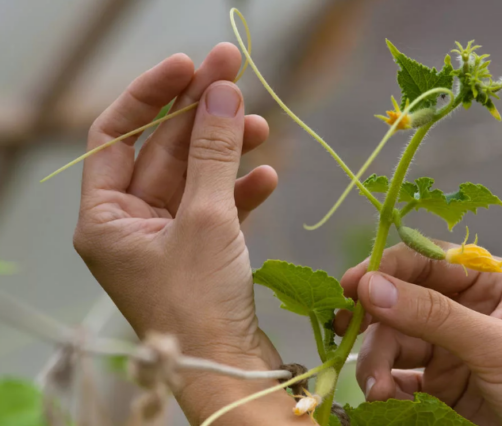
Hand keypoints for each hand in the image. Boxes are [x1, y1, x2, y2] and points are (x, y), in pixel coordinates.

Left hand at [73, 44, 308, 424]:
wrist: (229, 370)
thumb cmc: (200, 306)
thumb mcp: (206, 219)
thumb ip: (212, 152)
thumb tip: (222, 92)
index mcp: (106, 218)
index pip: (115, 135)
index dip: (150, 95)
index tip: (188, 66)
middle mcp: (130, 224)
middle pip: (163, 151)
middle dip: (200, 115)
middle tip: (235, 74)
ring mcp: (167, 237)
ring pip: (195, 176)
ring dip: (227, 150)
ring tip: (260, 126)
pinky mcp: (200, 250)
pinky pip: (217, 206)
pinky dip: (241, 190)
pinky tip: (267, 176)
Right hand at [334, 243, 501, 425]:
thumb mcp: (497, 346)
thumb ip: (435, 315)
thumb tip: (374, 286)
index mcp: (490, 284)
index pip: (430, 261)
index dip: (389, 266)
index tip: (353, 282)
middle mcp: (465, 310)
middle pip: (402, 301)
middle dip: (377, 320)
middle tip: (347, 329)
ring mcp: (448, 347)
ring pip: (393, 340)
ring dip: (376, 361)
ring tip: (377, 387)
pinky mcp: (437, 384)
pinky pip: (397, 375)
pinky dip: (384, 385)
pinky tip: (386, 398)